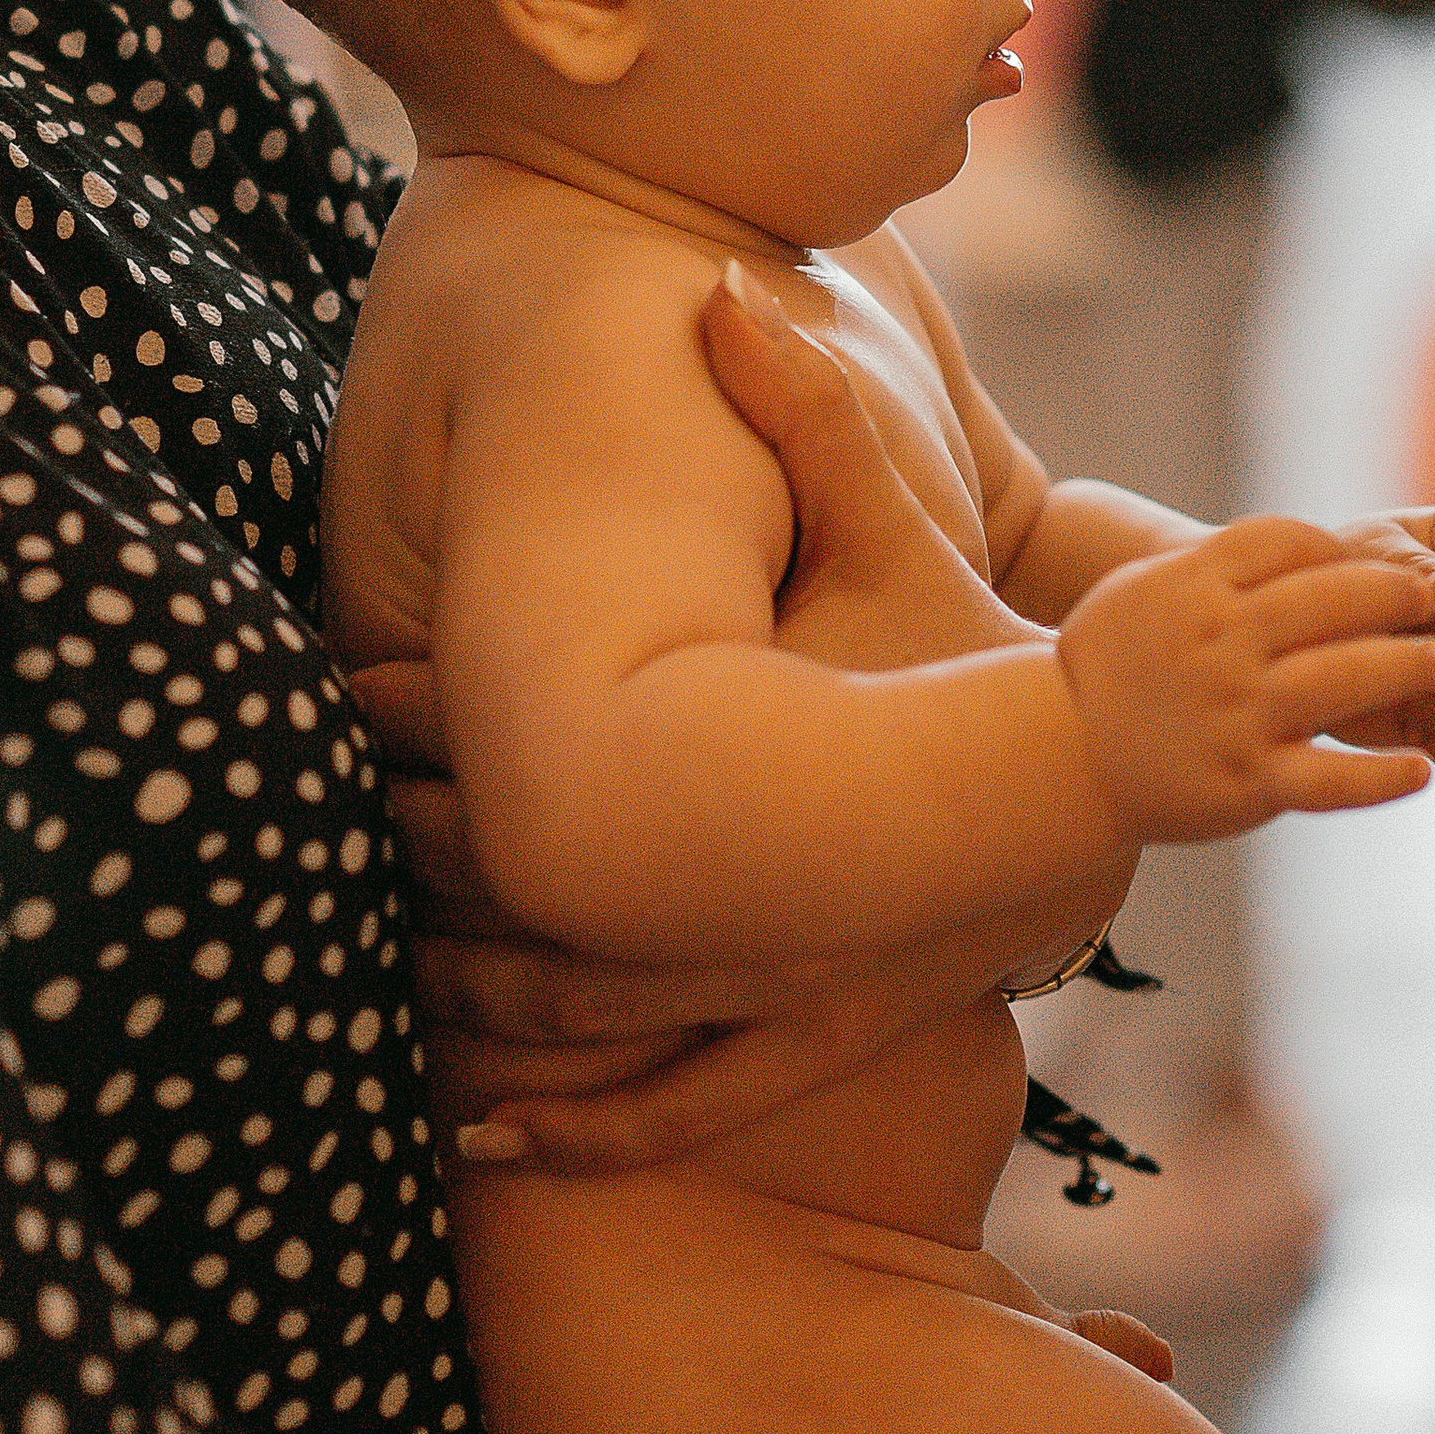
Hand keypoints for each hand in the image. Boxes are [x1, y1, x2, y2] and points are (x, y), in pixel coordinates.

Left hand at [413, 266, 1123, 1172]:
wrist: (1109, 787)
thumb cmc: (976, 645)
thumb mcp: (891, 526)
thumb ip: (807, 412)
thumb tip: (726, 289)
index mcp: (759, 765)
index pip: (555, 747)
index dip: (444, 718)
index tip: (353, 682)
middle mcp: (765, 901)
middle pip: (547, 894)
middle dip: (429, 859)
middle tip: (326, 817)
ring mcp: (794, 989)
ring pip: (589, 1018)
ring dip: (472, 995)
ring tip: (364, 964)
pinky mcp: (821, 1041)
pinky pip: (674, 1111)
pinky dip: (572, 1133)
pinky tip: (475, 1145)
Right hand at [1056, 517, 1434, 838]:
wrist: (1059, 752)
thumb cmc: (1112, 660)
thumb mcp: (1147, 586)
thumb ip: (1221, 562)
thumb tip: (1316, 544)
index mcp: (1195, 587)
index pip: (1289, 543)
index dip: (1341, 550)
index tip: (1370, 568)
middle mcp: (1219, 644)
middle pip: (1328, 602)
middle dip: (1393, 596)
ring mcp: (1236, 715)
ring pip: (1341, 683)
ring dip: (1402, 669)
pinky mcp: (1246, 783)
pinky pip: (1328, 781)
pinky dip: (1379, 780)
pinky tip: (1420, 772)